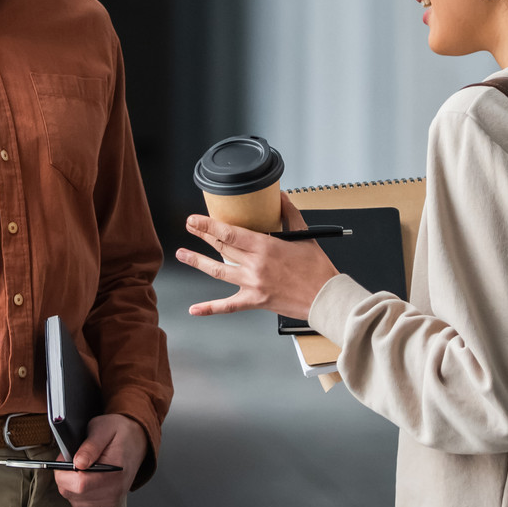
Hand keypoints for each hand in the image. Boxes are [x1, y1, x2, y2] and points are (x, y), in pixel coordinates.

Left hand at [55, 412, 144, 506]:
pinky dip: (77, 493)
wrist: (137, 441)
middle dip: (64, 477)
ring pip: (75, 501)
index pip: (80, 484)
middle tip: (70, 461)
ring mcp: (113, 498)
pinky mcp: (109, 502)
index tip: (64, 459)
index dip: (64, 472)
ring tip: (78, 469)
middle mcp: (115, 489)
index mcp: (115, 471)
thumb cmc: (120, 433)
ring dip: (69, 486)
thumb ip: (90, 446)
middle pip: (74, 494)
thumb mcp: (103, 428)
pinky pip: (82, 504)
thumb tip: (78, 462)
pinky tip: (82, 478)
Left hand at [174, 196, 342, 322]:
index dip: (208, 225)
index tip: (195, 219)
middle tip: (189, 226)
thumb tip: (281, 197)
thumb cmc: (317, 270)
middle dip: (202, 236)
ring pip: (218, 272)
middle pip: (221, 248)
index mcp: (265, 247)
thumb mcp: (305, 236)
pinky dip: (210, 308)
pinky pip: (228, 306)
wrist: (325, 298)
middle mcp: (255, 265)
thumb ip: (290, 215)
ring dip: (198, 262)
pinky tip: (195, 309)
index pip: (229, 233)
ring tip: (182, 253)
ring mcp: (253, 284)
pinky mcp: (255, 301)